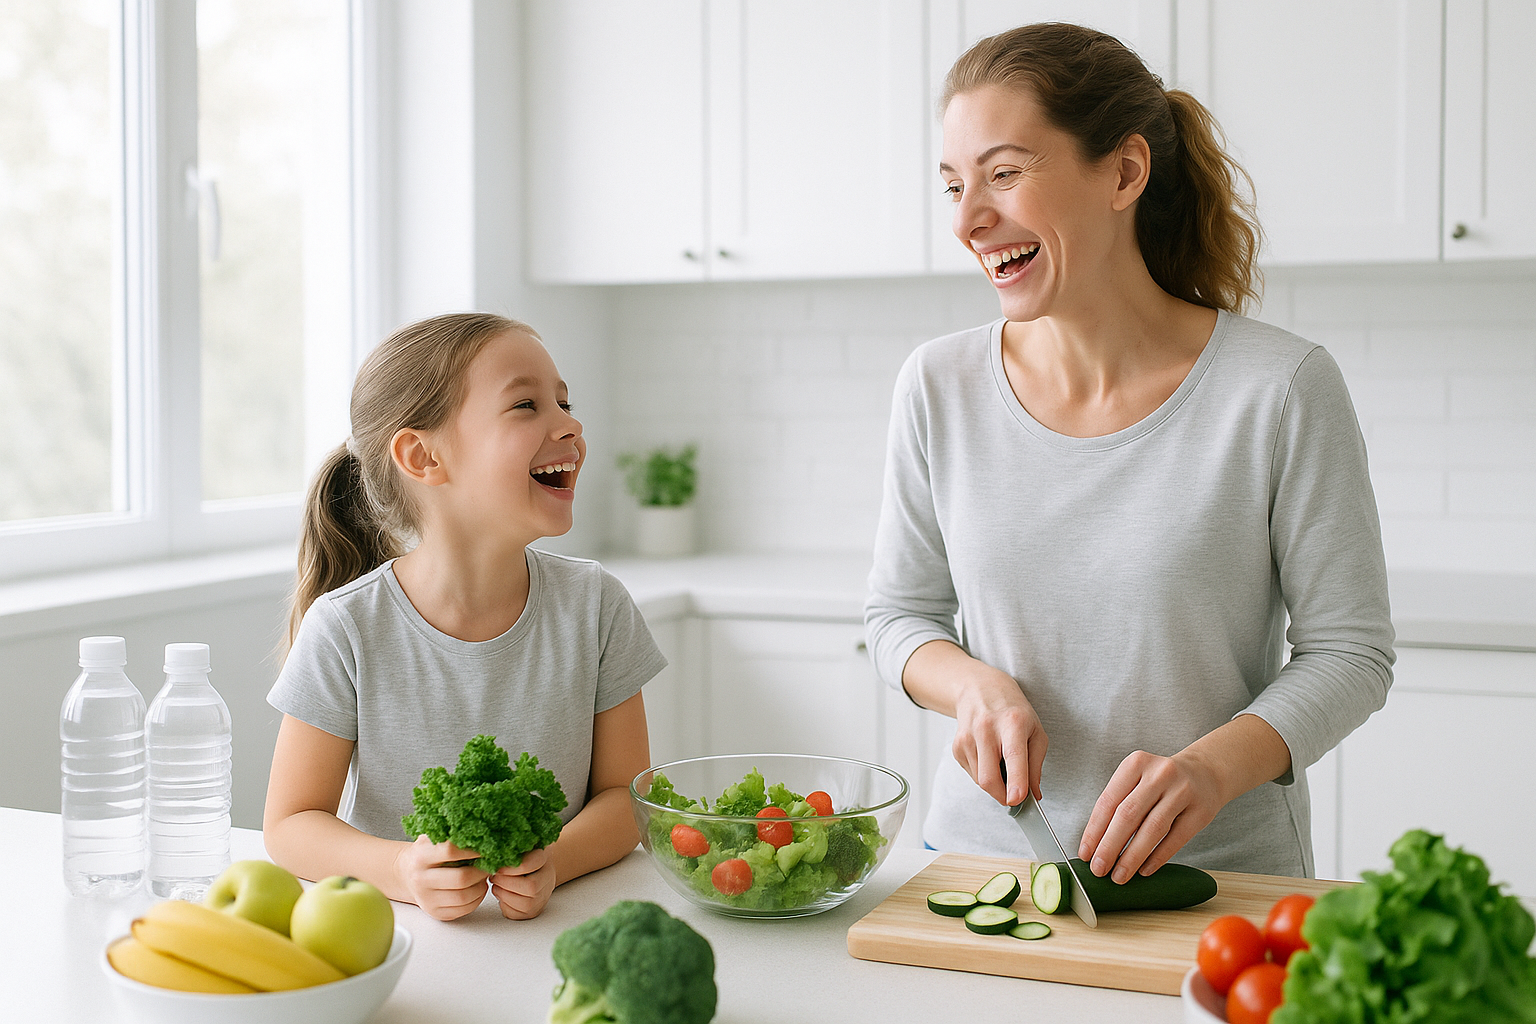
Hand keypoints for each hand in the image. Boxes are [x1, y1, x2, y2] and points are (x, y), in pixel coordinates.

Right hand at [393, 834, 489, 920]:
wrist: (406, 874)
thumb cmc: (424, 854)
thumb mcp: (431, 839)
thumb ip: (449, 834)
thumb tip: (478, 827)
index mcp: (421, 857)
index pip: (451, 851)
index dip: (472, 850)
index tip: (484, 848)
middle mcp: (422, 880)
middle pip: (461, 878)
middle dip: (480, 871)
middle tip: (488, 864)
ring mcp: (427, 899)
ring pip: (464, 897)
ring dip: (481, 886)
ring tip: (483, 876)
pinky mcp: (435, 912)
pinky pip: (463, 910)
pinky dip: (477, 899)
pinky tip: (477, 888)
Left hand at [490, 847, 555, 919]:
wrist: (537, 870)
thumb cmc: (523, 857)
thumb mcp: (520, 846)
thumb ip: (510, 844)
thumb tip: (493, 845)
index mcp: (544, 859)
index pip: (529, 864)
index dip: (510, 868)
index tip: (497, 865)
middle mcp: (547, 879)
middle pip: (530, 886)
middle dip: (506, 883)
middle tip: (493, 876)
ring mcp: (542, 897)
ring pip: (525, 903)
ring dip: (504, 894)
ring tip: (496, 885)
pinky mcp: (532, 912)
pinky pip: (517, 914)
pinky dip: (504, 905)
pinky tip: (502, 894)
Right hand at [951, 664, 1048, 807]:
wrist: (979, 689)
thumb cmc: (1013, 711)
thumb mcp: (1036, 731)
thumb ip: (1036, 765)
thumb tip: (1033, 794)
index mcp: (1012, 723)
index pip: (1013, 756)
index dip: (1015, 781)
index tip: (1017, 800)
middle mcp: (987, 729)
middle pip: (989, 777)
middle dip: (1003, 796)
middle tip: (1015, 796)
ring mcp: (968, 738)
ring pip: (980, 780)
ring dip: (995, 783)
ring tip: (1002, 762)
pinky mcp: (956, 746)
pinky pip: (972, 774)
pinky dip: (983, 774)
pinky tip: (989, 757)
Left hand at [1077, 749, 1223, 882]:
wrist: (1206, 771)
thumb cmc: (1162, 781)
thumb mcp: (1137, 779)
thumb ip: (1118, 805)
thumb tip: (1096, 844)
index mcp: (1136, 764)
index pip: (1109, 801)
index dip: (1094, 830)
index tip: (1085, 853)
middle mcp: (1159, 774)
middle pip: (1128, 815)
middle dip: (1110, 846)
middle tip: (1099, 868)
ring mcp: (1182, 791)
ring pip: (1152, 829)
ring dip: (1132, 857)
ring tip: (1120, 875)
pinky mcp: (1200, 811)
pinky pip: (1175, 839)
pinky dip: (1157, 857)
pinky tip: (1144, 870)